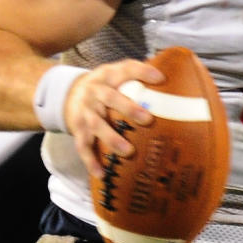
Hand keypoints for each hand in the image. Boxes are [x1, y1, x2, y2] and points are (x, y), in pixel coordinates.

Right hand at [64, 59, 164, 179]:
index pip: (125, 69)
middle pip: (110, 98)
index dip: (142, 72)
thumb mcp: (117, 75)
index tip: (160, 78)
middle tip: (148, 119)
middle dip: (128, 108)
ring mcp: (85, 112)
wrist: (69, 94)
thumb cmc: (105, 86)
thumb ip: (139, 77)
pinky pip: (83, 146)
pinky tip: (101, 173)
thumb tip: (173, 82)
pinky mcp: (78, 130)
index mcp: (108, 76)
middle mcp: (94, 92)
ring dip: (112, 139)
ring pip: (97, 125)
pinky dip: (90, 161)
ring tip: (128, 152)